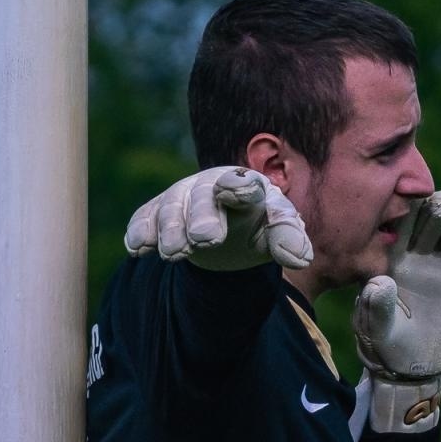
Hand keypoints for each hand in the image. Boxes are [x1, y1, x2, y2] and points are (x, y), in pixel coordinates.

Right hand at [124, 166, 313, 272]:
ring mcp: (181, 198)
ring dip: (171, 231)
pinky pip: (144, 218)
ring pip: (172, 209)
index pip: (242, 183)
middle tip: (205, 239)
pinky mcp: (156, 213)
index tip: (243, 191)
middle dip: (202, 217)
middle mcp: (209, 187)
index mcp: (244, 187)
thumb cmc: (255, 225)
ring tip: (174, 253)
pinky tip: (138, 249)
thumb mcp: (274, 231)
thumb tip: (302, 257)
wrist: (225, 229)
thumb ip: (288, 238)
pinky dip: (140, 231)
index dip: (241, 187)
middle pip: (202, 197)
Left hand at [353, 190, 440, 431]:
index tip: (430, 200)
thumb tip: (381, 283)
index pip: (405, 223)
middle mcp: (421, 254)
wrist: (414, 365)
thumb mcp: (376, 328)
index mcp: (393, 257)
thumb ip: (376, 306)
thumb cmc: (386, 344)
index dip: (417, 207)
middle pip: (437, 220)